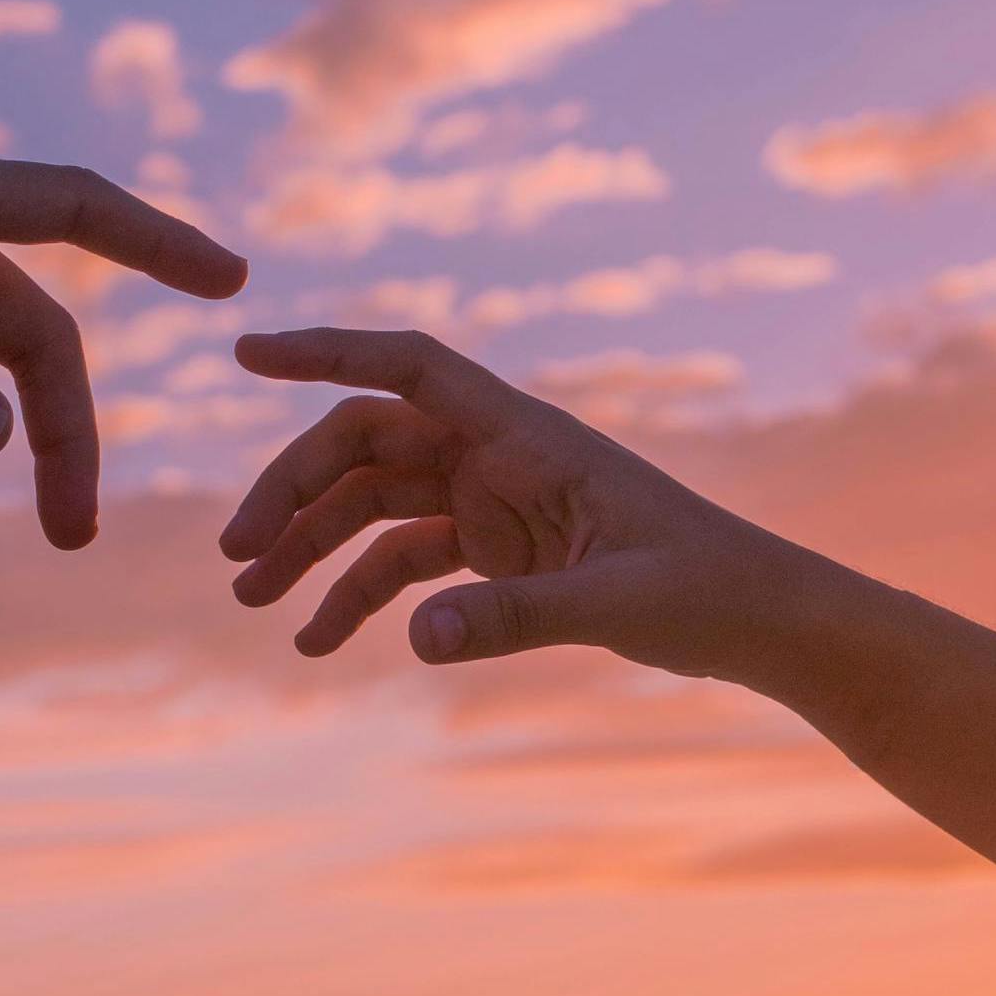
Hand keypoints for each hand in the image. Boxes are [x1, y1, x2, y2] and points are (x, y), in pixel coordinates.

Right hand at [220, 328, 823, 683]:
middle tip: (236, 556)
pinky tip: (317, 643)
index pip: (409, 366)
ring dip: (309, 547)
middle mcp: (497, 454)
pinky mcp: (496, 551)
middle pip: (366, 445)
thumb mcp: (620, 602)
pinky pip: (404, 562)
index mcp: (526, 433)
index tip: (247, 352)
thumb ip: (517, 618)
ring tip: (251, 601)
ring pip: (372, 506)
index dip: (326, 352)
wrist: (759, 621)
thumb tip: (414, 639)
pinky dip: (357, 598)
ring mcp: (491, 501)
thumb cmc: (708, 588)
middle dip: (294, 491)